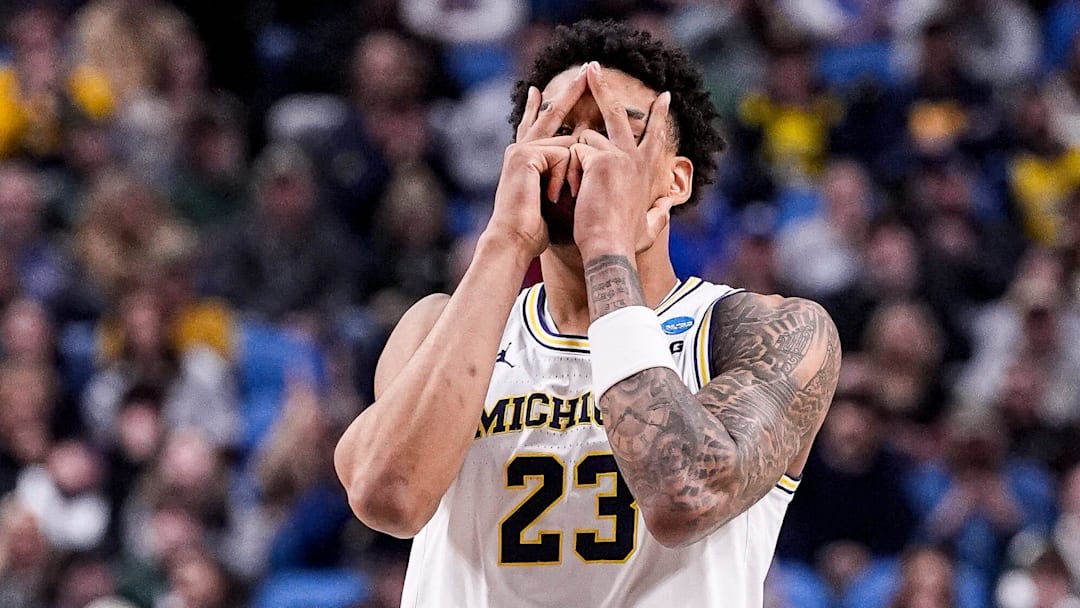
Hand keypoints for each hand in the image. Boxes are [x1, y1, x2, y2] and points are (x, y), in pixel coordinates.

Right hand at [485, 68, 588, 257]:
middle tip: (588, 67)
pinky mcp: (525, 154)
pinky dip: (564, 178)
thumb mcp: (555, 199)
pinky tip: (552, 196)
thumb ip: (565, 178)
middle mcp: (521, 150)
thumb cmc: (534, 230)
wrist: (514, 240)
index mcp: (525, 160)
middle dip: (571, 92)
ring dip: (572, 176)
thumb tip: (584, 166)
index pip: (533, 127)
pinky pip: (564, 154)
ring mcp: (521, 149)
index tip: (536, 91)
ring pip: (569, 145)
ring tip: (555, 200)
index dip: (536, 109)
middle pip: (551, 115)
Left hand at [570, 62, 673, 259]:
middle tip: (593, 67)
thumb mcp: (650, 227)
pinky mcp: (600, 159)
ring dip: (574, 157)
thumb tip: (668, 206)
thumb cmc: (627, 244)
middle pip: (618, 115)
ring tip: (574, 186)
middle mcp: (633, 158)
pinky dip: (568, 170)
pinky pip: (575, 151)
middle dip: (603, 88)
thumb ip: (658, 213)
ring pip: (585, 138)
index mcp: (645, 171)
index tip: (665, 96)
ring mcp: (617, 155)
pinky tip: (569, 190)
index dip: (660, 115)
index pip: (654, 136)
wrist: (610, 248)